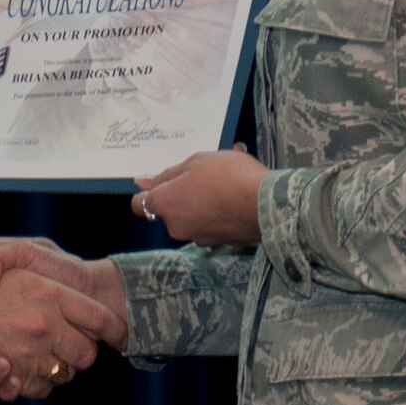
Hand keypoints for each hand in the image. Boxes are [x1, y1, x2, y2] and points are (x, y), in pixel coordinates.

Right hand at [0, 247, 123, 400]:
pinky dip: (27, 384)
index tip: (115, 335)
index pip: (100, 319)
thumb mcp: (3, 248)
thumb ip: (33, 252)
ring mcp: (28, 352)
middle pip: (86, 355)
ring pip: (61, 375)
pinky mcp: (8, 374)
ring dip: (54, 370)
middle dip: (80, 354)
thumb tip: (57, 274)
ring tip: (36, 356)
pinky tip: (12, 368)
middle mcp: (45, 324)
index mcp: (50, 292)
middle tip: (67, 345)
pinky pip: (33, 389)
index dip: (112, 329)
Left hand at [133, 145, 265, 245]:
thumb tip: (141, 183)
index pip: (140, 204)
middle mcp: (176, 226)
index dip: (149, 192)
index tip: (162, 181)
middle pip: (169, 209)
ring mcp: (198, 237)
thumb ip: (167, 174)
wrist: (266, 205)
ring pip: (192, 216)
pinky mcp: (218, 243)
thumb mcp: (196, 161)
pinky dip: (217, 213)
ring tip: (226, 182)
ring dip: (202, 202)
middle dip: (182, 194)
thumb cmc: (229, 177)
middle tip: (203, 175)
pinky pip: (210, 224)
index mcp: (165, 204)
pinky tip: (235, 197)